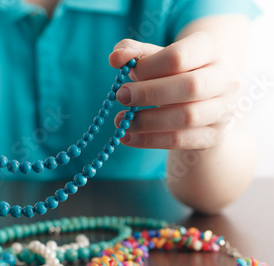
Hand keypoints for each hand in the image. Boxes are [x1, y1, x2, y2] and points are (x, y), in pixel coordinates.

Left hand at [109, 32, 239, 149]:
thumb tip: (115, 57)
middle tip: (120, 96)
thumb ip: (135, 53)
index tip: (127, 71)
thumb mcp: (155, 60)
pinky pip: (180, 140)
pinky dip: (149, 140)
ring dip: (147, 120)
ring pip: (187, 117)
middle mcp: (225, 78)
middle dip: (149, 93)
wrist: (200, 110)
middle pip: (190, 86)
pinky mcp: (213, 136)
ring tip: (120, 120)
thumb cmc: (172, 77)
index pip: (179, 56)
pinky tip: (127, 137)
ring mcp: (223, 110)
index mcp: (210, 49)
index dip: (149, 66)